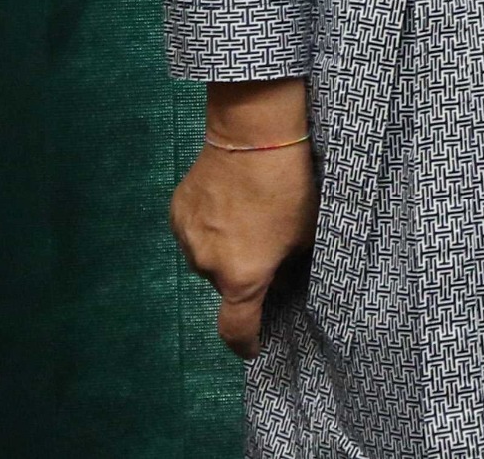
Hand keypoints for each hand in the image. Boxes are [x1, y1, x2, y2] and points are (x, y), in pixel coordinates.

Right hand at [169, 78, 318, 359]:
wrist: (253, 136)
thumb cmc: (289, 185)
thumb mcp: (306, 234)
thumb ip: (290, 266)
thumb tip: (281, 278)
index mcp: (242, 277)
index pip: (237, 329)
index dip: (246, 343)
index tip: (253, 348)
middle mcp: (208, 266)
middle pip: (227, 285)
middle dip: (246, 276)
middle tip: (267, 248)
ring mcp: (188, 239)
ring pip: (209, 259)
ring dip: (227, 250)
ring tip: (250, 217)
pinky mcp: (177, 213)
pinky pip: (195, 233)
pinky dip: (211, 227)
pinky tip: (231, 203)